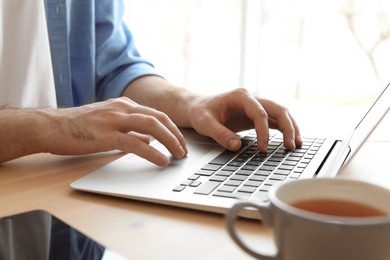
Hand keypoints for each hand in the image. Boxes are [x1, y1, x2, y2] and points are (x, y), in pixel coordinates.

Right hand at [42, 97, 186, 165]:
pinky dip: (152, 152)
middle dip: (176, 135)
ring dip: (169, 141)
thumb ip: (130, 131)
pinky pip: (135, 142)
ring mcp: (114, 119)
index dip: (171, 128)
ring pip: (151, 126)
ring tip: (178, 155)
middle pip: (159, 118)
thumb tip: (148, 141)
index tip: (180, 142)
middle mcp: (122, 108)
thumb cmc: (78, 127)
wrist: (51, 126)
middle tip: (184, 150)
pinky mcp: (106, 134)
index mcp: (124, 105)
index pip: (156, 114)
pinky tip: (161, 160)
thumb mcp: (108, 124)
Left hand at [187, 88, 301, 152]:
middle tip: (290, 146)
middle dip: (287, 127)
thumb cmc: (200, 112)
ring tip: (296, 144)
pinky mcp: (256, 115)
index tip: (263, 148)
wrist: (197, 107)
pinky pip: (274, 120)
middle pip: (278, 109)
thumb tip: (237, 146)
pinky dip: (284, 130)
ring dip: (290, 128)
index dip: (264, 131)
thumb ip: (220, 134)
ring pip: (280, 113)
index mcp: (240, 96)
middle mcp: (252, 98)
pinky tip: (290, 140)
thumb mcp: (204, 123)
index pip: (259, 112)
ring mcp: (256, 106)